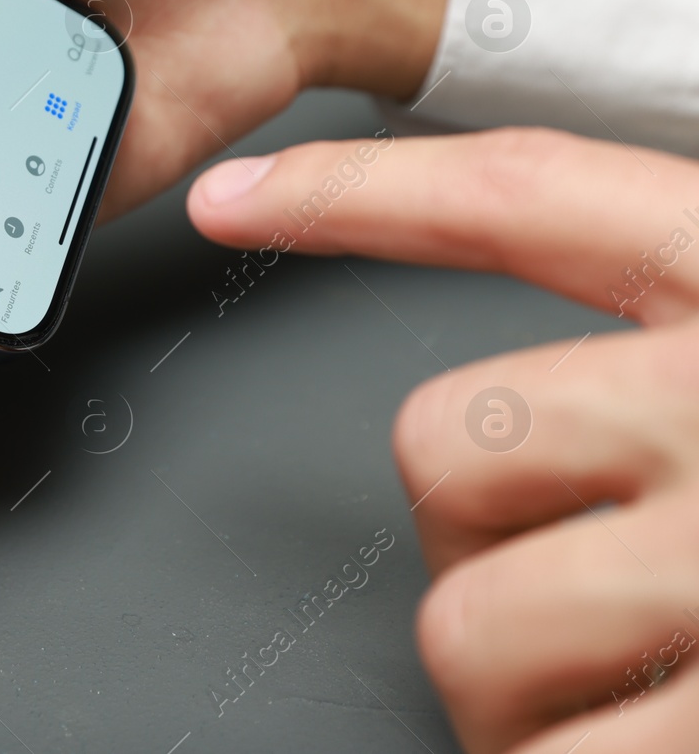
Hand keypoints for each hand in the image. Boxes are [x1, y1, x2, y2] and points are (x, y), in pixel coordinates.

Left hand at [188, 127, 698, 753]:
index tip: (238, 194)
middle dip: (475, 523)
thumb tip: (516, 404)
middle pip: (444, 445)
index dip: (359, 193)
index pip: (524, 195)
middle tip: (574, 553)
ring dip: (514, 673)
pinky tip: (650, 735)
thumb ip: (679, 324)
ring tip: (624, 672)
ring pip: (471, 624)